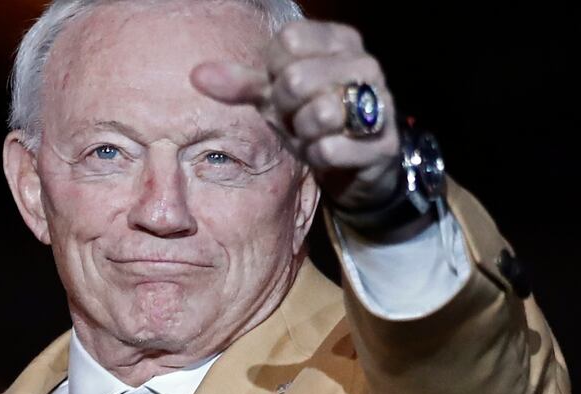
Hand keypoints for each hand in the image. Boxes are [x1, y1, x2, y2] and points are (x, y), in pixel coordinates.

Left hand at [191, 20, 401, 210]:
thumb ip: (240, 84)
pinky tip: (326, 153)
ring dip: (304, 133)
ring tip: (311, 134)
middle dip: (286, 107)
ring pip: (320, 112)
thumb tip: (197, 75)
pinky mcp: (382, 144)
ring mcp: (380, 102)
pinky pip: (331, 148)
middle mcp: (364, 64)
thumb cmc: (309, 120)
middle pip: (297, 78)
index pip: (288, 40)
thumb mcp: (273, 99)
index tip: (283, 87)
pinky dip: (318, 156)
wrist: (353, 165)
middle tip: (295, 117)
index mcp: (338, 40)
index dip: (274, 71)